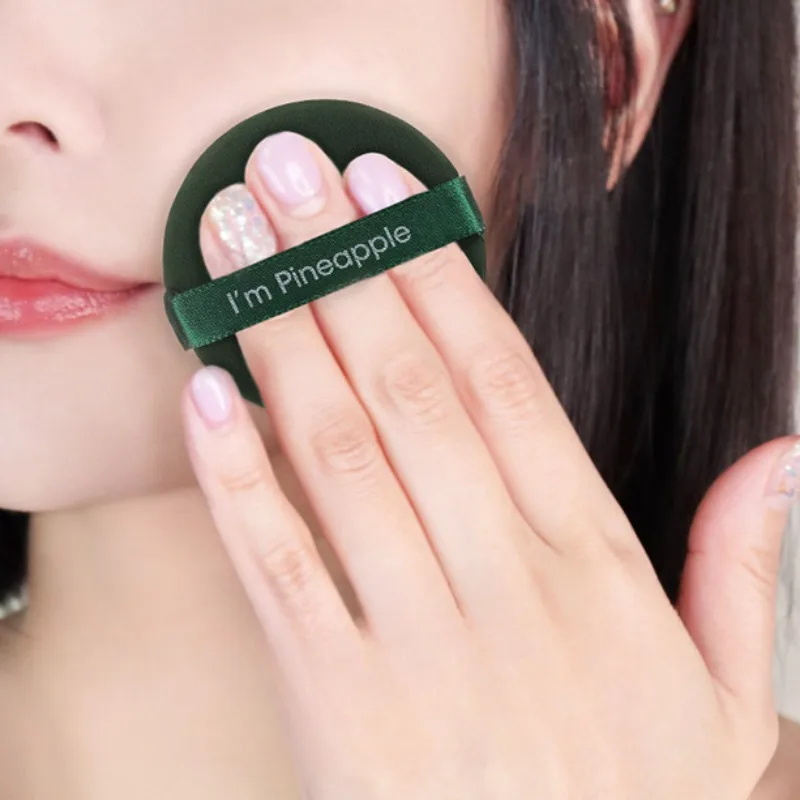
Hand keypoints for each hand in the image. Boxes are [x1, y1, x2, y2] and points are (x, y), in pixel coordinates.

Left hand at [181, 131, 792, 798]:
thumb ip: (744, 572)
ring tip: (238, 247)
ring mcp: (412, 646)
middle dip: (345, 269)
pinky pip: (275, 567)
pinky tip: (207, 390)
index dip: (441, 277)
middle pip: (410, 393)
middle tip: (290, 174)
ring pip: (338, 457)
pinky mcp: (333, 706)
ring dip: (281, 340)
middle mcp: (502, 588)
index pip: (505, 384)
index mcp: (594, 570)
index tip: (391, 195)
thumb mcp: (726, 701)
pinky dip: (235, 475)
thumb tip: (779, 458)